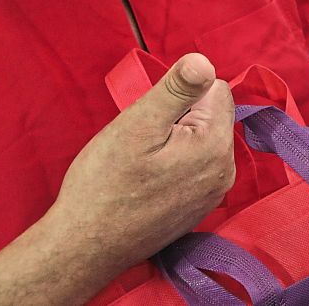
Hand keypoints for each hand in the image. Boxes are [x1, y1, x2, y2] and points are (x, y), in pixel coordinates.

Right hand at [44, 54, 235, 272]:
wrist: (83, 248)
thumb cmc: (104, 185)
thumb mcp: (137, 124)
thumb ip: (176, 89)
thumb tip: (204, 60)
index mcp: (216, 146)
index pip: (215, 89)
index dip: (179, 96)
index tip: (152, 120)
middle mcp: (225, 171)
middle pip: (210, 115)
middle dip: (178, 118)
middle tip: (142, 143)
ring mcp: (213, 193)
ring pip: (200, 139)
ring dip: (173, 141)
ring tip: (141, 163)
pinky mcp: (198, 207)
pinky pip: (193, 166)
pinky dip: (172, 165)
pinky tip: (145, 181)